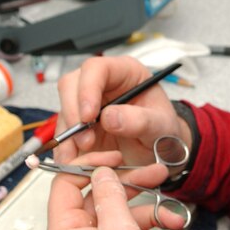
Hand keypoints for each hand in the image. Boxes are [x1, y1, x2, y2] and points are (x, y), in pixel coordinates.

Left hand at [46, 150, 186, 229]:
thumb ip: (110, 198)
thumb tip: (102, 172)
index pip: (65, 185)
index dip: (88, 166)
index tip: (112, 157)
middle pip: (97, 194)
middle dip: (128, 181)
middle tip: (151, 171)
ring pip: (119, 209)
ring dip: (147, 201)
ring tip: (168, 193)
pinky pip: (132, 227)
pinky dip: (153, 220)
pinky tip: (171, 219)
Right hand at [55, 56, 190, 165]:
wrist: (163, 152)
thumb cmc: (165, 130)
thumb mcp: (161, 125)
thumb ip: (140, 120)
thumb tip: (109, 117)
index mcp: (126, 73)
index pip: (97, 69)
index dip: (88, 89)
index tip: (89, 115)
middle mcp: (103, 84)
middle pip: (71, 84)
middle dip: (74, 113)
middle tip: (86, 140)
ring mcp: (89, 104)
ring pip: (64, 109)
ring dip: (69, 134)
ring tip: (85, 154)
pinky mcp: (81, 125)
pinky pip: (64, 132)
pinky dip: (66, 147)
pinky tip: (76, 160)